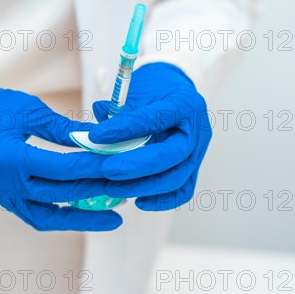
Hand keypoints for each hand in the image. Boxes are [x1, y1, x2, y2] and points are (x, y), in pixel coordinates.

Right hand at [0, 88, 122, 230]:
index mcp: (11, 159)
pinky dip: (62, 218)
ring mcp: (6, 196)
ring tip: (113, 217)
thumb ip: (62, 128)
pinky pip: (38, 216)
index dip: (95, 167)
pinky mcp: (8, 200)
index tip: (121, 163)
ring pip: (50, 217)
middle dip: (98, 191)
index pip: (63, 168)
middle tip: (127, 189)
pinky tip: (84, 214)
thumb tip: (97, 138)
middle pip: (61, 194)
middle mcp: (8, 185)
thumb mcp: (27, 110)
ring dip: (83, 218)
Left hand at [88, 62, 212, 210]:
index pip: (155, 118)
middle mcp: (197, 130)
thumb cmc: (154, 92)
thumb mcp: (137, 92)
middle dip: (136, 166)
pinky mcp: (193, 169)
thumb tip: (97, 119)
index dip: (125, 128)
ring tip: (113, 188)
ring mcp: (198, 152)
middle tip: (106, 170)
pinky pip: (182, 191)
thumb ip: (119, 109)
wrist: (174, 95)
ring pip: (177, 178)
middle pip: (172, 155)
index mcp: (184, 103)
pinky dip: (160, 200)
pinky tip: (138, 202)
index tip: (96, 135)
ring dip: (143, 186)